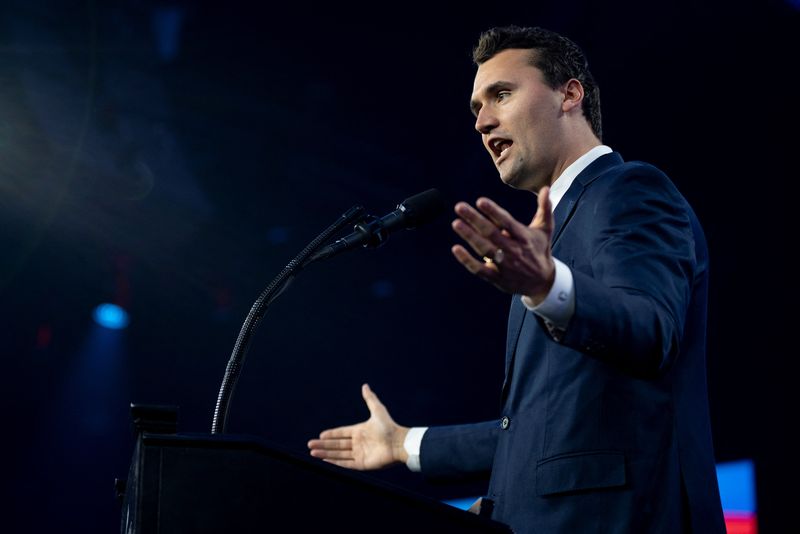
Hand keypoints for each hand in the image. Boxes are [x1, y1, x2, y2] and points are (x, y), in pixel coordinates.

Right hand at [307, 384, 408, 469]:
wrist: (399, 442)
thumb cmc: (389, 426)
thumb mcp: (377, 410)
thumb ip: (370, 399)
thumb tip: (365, 385)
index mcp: (360, 431)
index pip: (342, 433)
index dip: (331, 434)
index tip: (321, 435)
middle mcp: (358, 443)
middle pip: (337, 444)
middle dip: (323, 445)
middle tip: (310, 445)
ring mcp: (359, 454)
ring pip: (338, 454)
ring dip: (325, 453)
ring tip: (313, 453)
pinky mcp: (362, 464)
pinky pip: (346, 464)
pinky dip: (335, 463)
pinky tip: (325, 460)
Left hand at [451, 186, 555, 303]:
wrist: (542, 282)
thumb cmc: (540, 250)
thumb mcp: (545, 230)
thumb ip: (544, 209)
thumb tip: (546, 188)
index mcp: (524, 237)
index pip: (507, 222)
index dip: (494, 212)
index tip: (480, 201)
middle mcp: (514, 251)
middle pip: (491, 233)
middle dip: (474, 219)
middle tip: (459, 207)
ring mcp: (505, 265)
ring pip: (484, 249)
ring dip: (469, 236)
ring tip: (456, 223)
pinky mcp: (497, 277)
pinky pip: (479, 269)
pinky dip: (467, 260)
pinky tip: (456, 248)